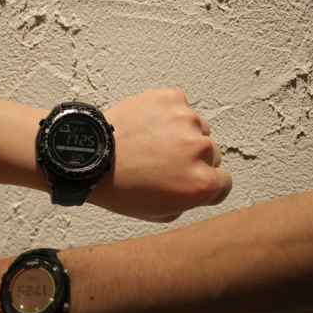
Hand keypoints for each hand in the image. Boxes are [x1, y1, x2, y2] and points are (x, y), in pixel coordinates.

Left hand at [89, 88, 231, 220]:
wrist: (89, 157)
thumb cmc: (117, 187)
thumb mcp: (157, 213)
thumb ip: (187, 201)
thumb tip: (194, 188)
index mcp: (201, 183)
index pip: (223, 183)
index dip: (206, 184)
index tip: (189, 180)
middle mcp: (200, 150)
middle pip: (211, 154)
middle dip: (192, 159)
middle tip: (162, 161)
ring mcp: (186, 120)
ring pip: (197, 128)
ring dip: (181, 134)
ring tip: (150, 142)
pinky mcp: (171, 99)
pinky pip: (179, 106)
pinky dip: (167, 113)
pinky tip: (147, 124)